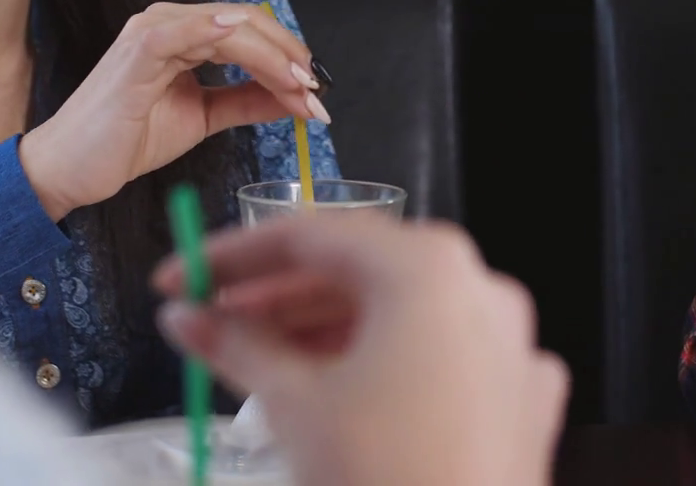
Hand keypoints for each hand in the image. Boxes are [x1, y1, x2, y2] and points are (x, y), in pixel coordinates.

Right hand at [20, 2, 324, 219]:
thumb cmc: (125, 140)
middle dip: (290, 56)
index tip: (317, 90)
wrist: (69, 169)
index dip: (288, 54)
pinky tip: (257, 54)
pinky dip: (226, 36)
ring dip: (274, 57)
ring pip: (230, 27)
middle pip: (248, 22)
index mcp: (183, 35)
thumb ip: (246, 102)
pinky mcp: (138, 51)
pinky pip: (188, 32)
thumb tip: (295, 97)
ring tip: (300, 90)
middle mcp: (168, 23)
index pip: (250, 29)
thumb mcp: (203, 118)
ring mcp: (152, 32)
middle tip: (316, 91)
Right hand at [152, 214, 569, 485]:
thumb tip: (185, 317)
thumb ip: (236, 346)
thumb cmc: (382, 476)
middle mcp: (481, 287)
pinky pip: (439, 358)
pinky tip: (332, 397)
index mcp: (429, 268)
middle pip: (360, 269)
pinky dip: (382, 363)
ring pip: (402, 313)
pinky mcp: (519, 396)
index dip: (230, 256)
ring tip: (255, 363)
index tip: (176, 283)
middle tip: (207, 323)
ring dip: (324, 330)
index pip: (311, 234)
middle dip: (276, 296)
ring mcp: (510, 342)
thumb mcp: (294, 405)